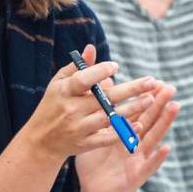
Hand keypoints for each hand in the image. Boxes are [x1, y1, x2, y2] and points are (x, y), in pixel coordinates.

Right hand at [21, 45, 161, 161]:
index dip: (100, 71)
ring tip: (150, 99)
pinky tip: (138, 124)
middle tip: (151, 81)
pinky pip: (107, 138)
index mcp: (63, 92)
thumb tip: (91, 48)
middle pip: (104, 98)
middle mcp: (71, 109)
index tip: (116, 66)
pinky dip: (122, 132)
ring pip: (109, 117)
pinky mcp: (85, 144)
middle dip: (130, 89)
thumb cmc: (53, 105)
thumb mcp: (59, 84)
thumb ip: (78, 67)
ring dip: (131, 109)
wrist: (41, 140)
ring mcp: (78, 128)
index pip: (83, 80)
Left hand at [75, 81, 178, 191]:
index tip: (156, 82)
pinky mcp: (137, 176)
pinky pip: (149, 166)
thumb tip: (96, 95)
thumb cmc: (92, 165)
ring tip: (175, 107)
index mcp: (124, 134)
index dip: (147, 98)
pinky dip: (158, 157)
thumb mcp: (93, 138)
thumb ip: (96, 119)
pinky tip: (167, 147)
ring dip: (164, 123)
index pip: (138, 112)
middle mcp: (135, 144)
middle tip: (170, 88)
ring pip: (153, 138)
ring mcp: (138, 159)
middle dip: (160, 105)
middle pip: (149, 121)